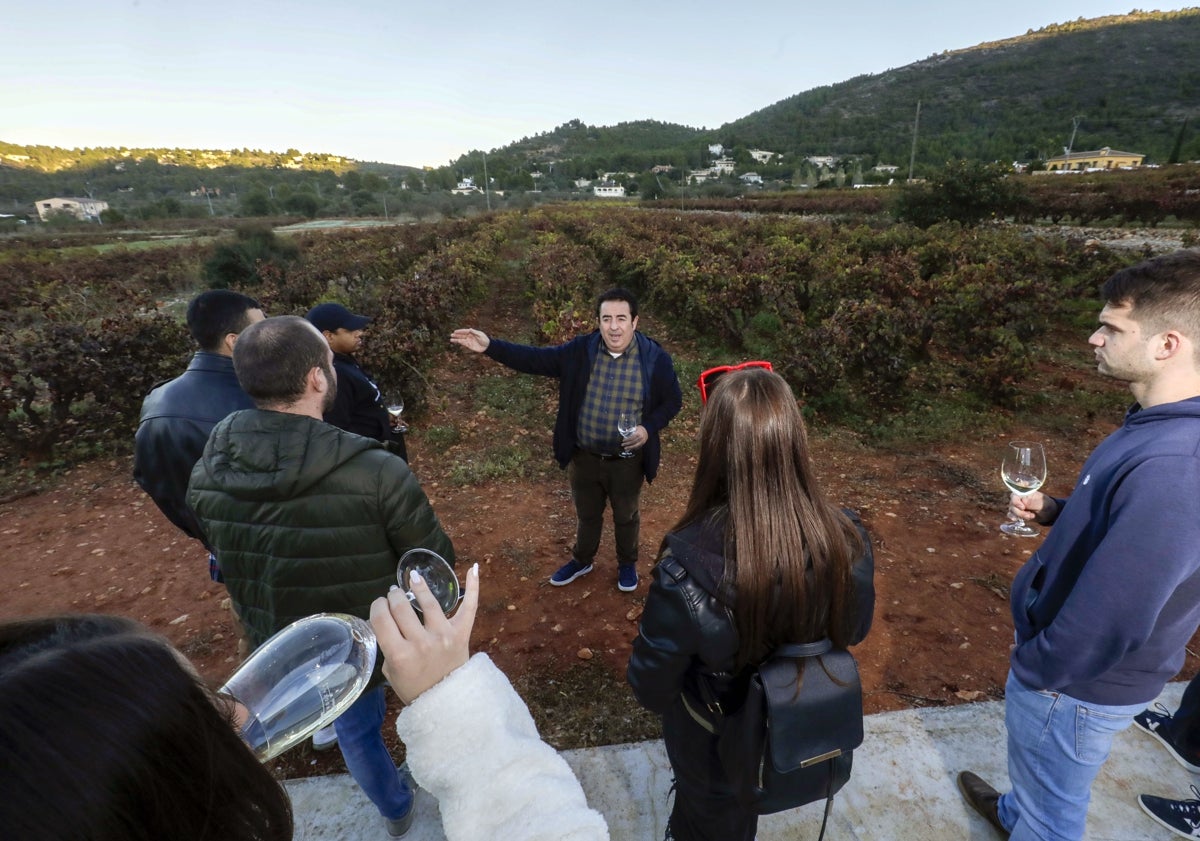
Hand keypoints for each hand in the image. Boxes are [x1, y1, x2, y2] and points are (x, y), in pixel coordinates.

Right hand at [370, 563, 479, 703]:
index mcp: (399, 655)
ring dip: (418, 586)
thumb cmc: (415, 689)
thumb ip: (389, 647)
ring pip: (429, 602)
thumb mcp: (391, 673)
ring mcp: (443, 637)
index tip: (379, 605)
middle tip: (393, 596)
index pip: (381, 619)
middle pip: (401, 608)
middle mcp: (421, 643)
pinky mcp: (462, 634)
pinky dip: (473, 586)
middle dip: (393, 597)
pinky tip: (473, 568)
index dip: (377, 606)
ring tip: (413, 578)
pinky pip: (469, 607)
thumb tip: (387, 622)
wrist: (446, 704)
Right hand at [450, 328, 489, 352]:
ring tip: (451, 339)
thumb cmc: (485, 339)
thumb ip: (474, 332)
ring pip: (461, 340)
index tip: (455, 331)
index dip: (460, 331)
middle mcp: (469, 336)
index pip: (464, 331)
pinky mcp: (469, 345)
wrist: (487, 347)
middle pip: (462, 335)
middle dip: (456, 335)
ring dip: (456, 340)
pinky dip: (460, 343)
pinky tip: (456, 342)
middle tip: (451, 335)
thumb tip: (470, 329)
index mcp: (472, 332)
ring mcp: (469, 341)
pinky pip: (463, 344)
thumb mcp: (480, 335)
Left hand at [621, 424, 647, 450]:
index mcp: (638, 434)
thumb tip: (624, 433)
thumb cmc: (640, 429)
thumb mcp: (635, 428)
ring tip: (625, 448)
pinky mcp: (642, 444)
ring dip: (629, 447)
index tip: (623, 440)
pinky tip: (629, 449)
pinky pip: (637, 447)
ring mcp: (642, 441)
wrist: (647, 431)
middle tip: (622, 444)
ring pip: (635, 446)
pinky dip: (633, 448)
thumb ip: (630, 430)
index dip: (627, 439)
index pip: (631, 437)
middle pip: (633, 442)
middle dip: (627, 444)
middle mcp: (640, 438)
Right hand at [1009, 492, 1055, 524]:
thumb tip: (1023, 501)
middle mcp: (1019, 497)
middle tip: (1030, 515)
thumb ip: (1033, 503)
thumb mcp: (1042, 504)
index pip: (1016, 492)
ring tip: (1030, 516)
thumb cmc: (1046, 505)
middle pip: (1012, 503)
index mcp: (1025, 492)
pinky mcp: (1016, 512)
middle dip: (1019, 511)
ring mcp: (1017, 504)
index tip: (1022, 507)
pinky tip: (1021, 520)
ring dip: (1019, 515)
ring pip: (1012, 509)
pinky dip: (1014, 518)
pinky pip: (1010, 514)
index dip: (1016, 500)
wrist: (1048, 513)